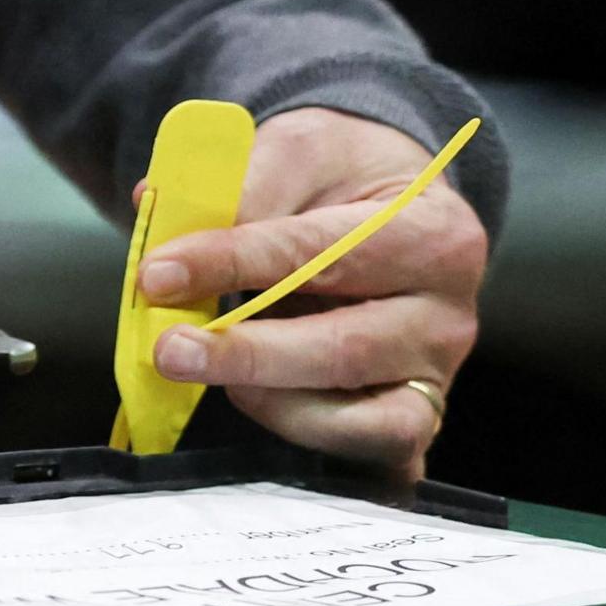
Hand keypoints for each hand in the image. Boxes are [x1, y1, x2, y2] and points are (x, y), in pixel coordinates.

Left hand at [137, 108, 488, 477]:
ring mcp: (435, 377)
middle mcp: (447, 314)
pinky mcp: (415, 420)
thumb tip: (166, 239)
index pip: (321, 256)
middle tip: (169, 348)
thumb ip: (241, 190)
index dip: (233, 266)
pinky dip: (311, 444)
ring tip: (211, 371)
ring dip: (271, 404)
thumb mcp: (301, 149)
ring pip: (360, 421)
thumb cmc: (346, 178)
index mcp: (433, 231)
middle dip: (246, 354)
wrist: (394, 199)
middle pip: (344, 351)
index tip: (158, 275)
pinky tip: (259, 410)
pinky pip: (367, 456)